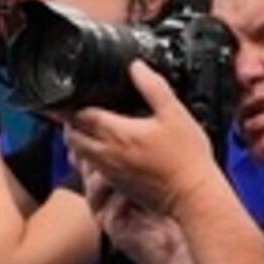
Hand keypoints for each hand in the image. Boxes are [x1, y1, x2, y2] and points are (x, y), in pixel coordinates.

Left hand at [58, 63, 218, 214]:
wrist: (193, 197)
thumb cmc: (187, 158)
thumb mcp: (175, 114)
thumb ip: (153, 87)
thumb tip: (136, 67)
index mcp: (117, 134)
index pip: (79, 116)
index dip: (74, 104)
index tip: (77, 95)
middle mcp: (107, 154)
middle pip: (72, 136)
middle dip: (70, 122)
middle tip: (79, 110)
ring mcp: (109, 173)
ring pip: (78, 154)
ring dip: (78, 139)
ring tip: (89, 127)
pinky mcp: (116, 185)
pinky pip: (90, 169)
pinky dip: (89, 156)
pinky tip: (105, 149)